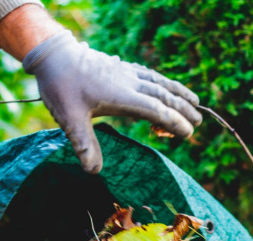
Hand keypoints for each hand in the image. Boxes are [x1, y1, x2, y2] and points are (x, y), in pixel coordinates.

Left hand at [24, 31, 202, 172]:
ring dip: (178, 92)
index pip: (156, 110)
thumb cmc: (61, 87)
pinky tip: (165, 86)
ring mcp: (126, 72)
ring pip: (159, 82)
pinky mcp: (120, 67)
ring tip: (195, 101)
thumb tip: (94, 172)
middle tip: (199, 122)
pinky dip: (162, 82)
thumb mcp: (70, 119)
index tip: (188, 134)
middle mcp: (129, 82)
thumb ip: (84, 145)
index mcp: (122, 96)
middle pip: (164, 95)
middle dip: (183, 109)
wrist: (54, 55)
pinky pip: (149, 75)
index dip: (174, 122)